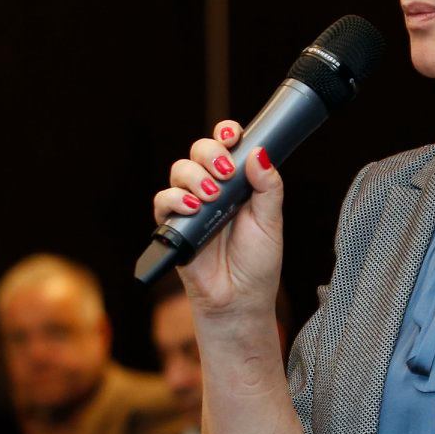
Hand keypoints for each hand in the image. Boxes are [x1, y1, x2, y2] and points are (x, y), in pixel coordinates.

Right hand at [152, 120, 283, 318]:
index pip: (227, 146)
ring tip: (211, 197)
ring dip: (195, 176)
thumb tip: (258, 153)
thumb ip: (268, 187)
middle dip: (210, 152)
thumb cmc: (257, 263)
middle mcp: (213, 189)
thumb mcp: (271, 222)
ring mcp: (192, 206)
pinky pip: (163, 200)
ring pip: (180, 170)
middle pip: (200, 150)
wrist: (239, 300)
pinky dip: (175, 198)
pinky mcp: (174, 226)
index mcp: (239, 183)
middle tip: (225, 172)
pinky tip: (193, 208)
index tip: (231, 135)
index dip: (226, 133)